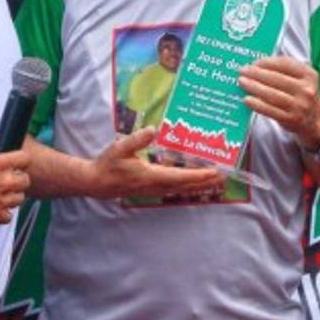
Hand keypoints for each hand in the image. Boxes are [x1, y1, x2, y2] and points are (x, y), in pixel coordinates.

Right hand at [0, 133, 30, 225]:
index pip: (25, 159)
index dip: (21, 160)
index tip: (16, 162)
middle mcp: (3, 182)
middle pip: (26, 180)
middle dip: (20, 178)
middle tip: (9, 179)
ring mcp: (0, 201)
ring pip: (20, 198)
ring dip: (13, 195)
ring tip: (3, 194)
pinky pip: (9, 216)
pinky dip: (4, 213)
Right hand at [88, 128, 225, 199]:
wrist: (96, 182)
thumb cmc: (108, 164)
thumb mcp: (120, 148)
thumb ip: (137, 139)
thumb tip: (152, 130)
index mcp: (150, 176)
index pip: (180, 177)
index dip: (198, 176)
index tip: (214, 173)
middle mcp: (155, 186)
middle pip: (185, 186)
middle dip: (204, 182)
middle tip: (223, 177)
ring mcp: (153, 190)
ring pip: (180, 189)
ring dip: (197, 184)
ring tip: (213, 179)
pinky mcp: (150, 189)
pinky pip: (173, 189)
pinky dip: (185, 185)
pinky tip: (191, 180)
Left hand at [239, 56, 319, 149]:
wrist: (316, 120)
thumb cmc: (302, 95)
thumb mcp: (302, 79)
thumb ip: (285, 70)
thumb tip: (257, 65)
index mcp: (309, 74)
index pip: (285, 64)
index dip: (267, 62)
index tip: (254, 62)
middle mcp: (306, 89)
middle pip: (276, 78)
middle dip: (256, 73)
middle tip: (242, 71)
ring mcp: (299, 105)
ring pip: (271, 94)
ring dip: (253, 87)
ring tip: (242, 82)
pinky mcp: (291, 119)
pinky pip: (270, 110)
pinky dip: (256, 104)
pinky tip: (247, 99)